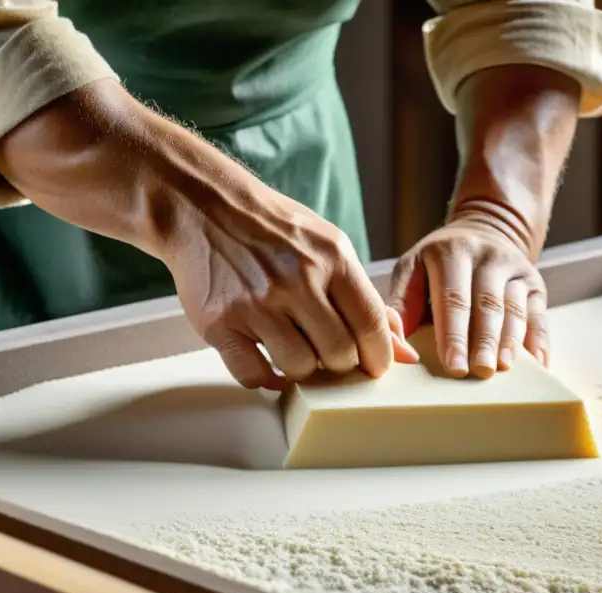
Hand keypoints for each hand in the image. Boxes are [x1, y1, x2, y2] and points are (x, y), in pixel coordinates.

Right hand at [169, 184, 417, 389]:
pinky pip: (253, 374)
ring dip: (301, 368)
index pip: (371, 324)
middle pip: (338, 354)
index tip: (374, 367)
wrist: (202, 206)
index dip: (379, 356)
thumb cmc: (272, 229)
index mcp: (332, 258)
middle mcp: (296, 280)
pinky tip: (266, 361)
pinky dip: (264, 377)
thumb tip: (400, 347)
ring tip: (293, 348)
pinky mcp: (221, 322)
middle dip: (338, 363)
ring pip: (299, 367)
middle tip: (328, 354)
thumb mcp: (328, 247)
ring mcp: (256, 302)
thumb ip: (364, 297)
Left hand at [387, 216, 548, 378]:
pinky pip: (539, 314)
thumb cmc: (437, 264)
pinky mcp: (535, 283)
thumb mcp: (412, 270)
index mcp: (451, 252)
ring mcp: (515, 269)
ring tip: (502, 368)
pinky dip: (539, 341)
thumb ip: (400, 306)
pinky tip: (537, 364)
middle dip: (484, 341)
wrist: (483, 231)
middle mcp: (487, 256)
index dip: (454, 334)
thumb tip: (399, 349)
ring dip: (510, 341)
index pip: (453, 298)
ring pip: (515, 309)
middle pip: (487, 304)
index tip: (453, 366)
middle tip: (480, 371)